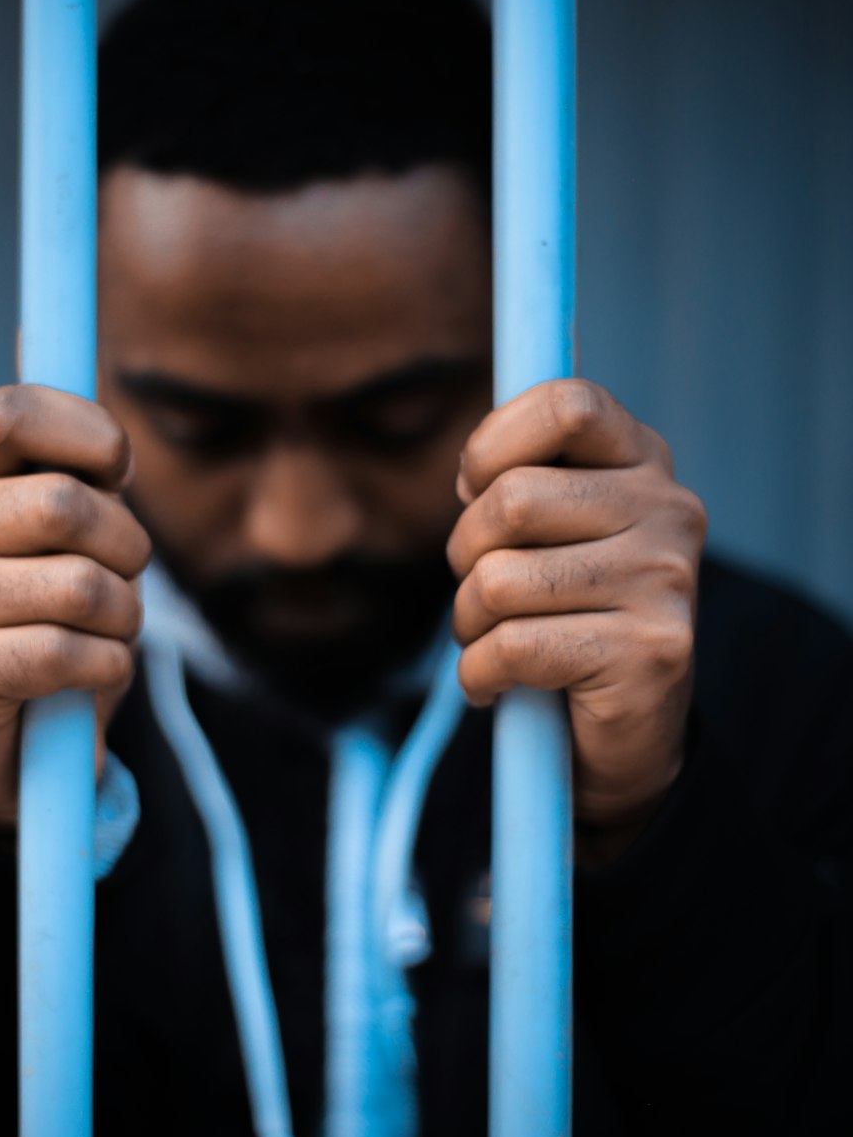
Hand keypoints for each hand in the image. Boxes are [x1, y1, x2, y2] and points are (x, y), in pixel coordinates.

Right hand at [0, 385, 150, 827]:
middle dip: (126, 546)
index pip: (8, 414)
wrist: (7, 747)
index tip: (115, 474)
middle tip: (123, 578)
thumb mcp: (73, 539)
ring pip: (77, 585)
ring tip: (105, 634)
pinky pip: (62, 652)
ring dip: (122, 617)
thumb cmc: (53, 621)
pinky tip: (92, 674)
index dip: (85, 433)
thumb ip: (84, 484)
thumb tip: (112, 450)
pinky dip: (106, 666)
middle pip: (62, 504)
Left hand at [447, 380, 706, 848]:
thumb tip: (471, 472)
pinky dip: (477, 675)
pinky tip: (496, 685)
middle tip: (480, 590)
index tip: (478, 489)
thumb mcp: (551, 529)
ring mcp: (667, 581)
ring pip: (499, 580)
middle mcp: (670, 510)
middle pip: (511, 500)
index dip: (496, 443)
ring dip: (468, 622)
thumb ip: (520, 479)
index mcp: (644, 461)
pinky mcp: (651, 653)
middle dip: (464, 552)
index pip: (566, 404)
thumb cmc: (566, 613)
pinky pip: (511, 648)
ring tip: (493, 641)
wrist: (628, 733)